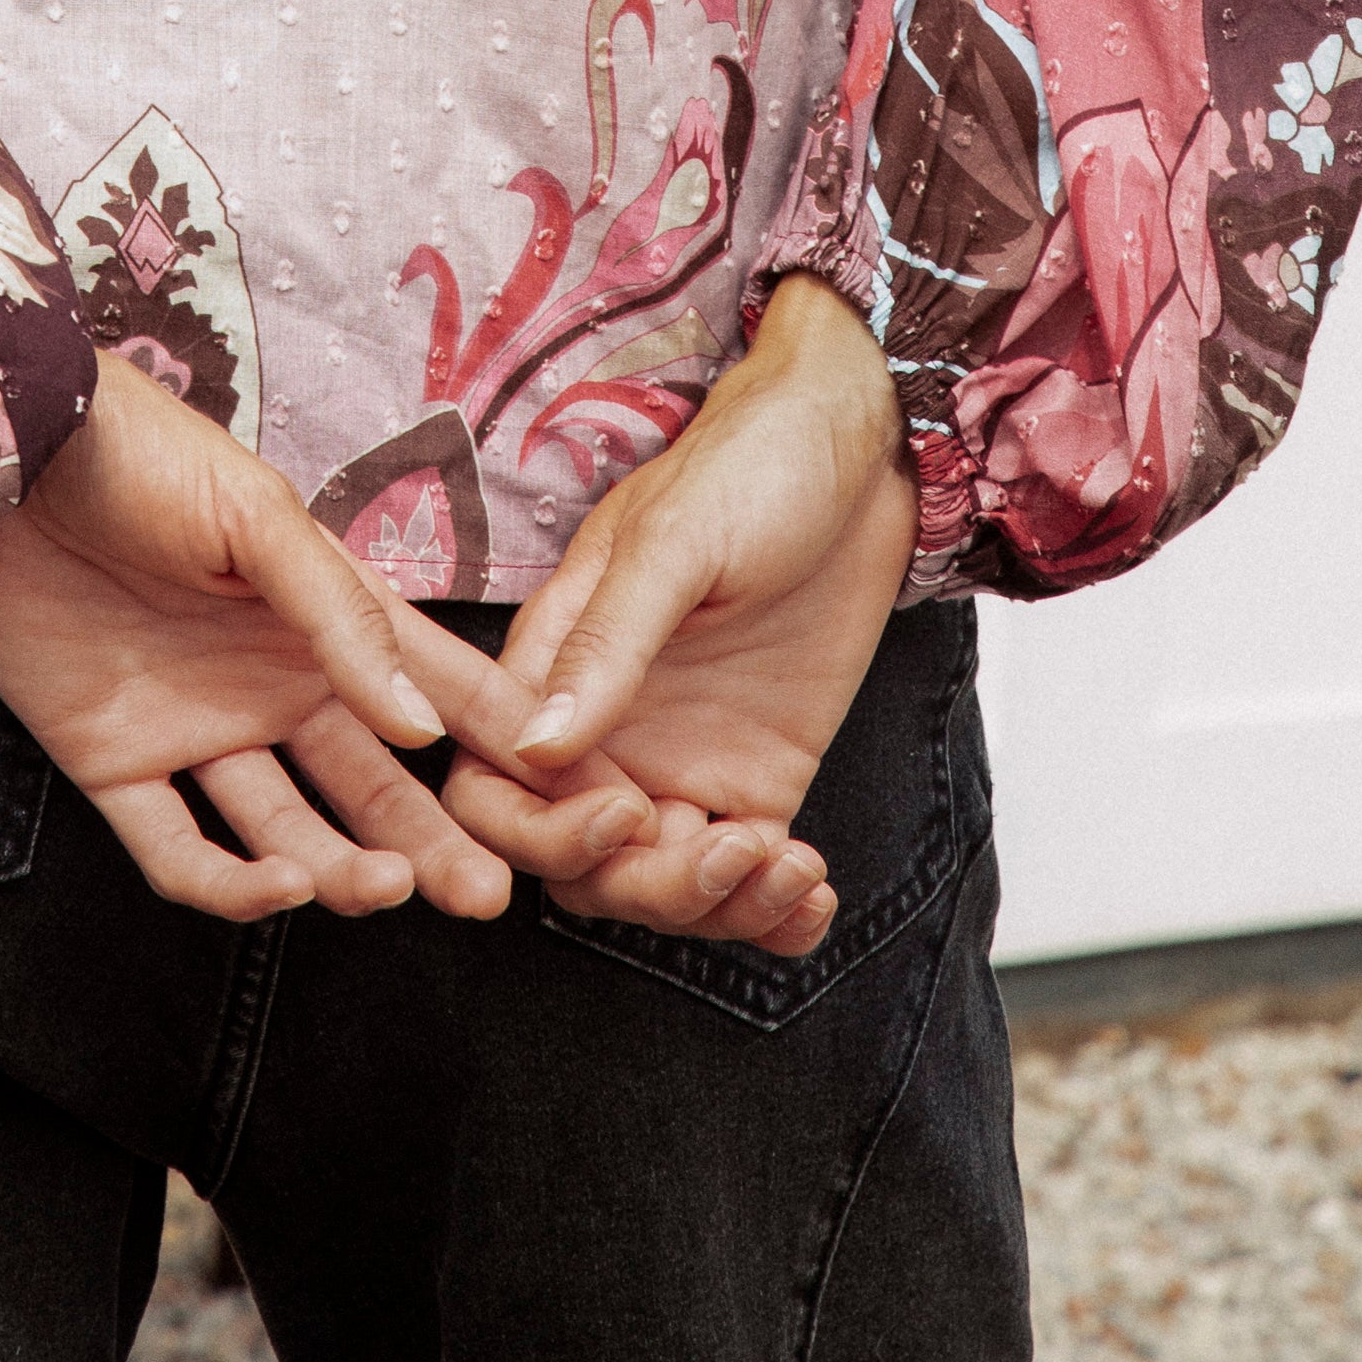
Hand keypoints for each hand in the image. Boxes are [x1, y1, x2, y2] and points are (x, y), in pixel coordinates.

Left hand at [0, 353, 656, 925]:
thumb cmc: (135, 455)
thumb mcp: (257, 517)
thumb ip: (340, 620)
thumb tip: (422, 724)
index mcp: (317, 616)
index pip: (427, 686)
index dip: (493, 740)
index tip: (569, 795)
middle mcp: (269, 682)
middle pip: (370, 782)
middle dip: (434, 841)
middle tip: (486, 896)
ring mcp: (195, 727)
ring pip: (289, 828)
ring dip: (343, 867)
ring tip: (382, 888)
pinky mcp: (114, 763)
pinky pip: (179, 849)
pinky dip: (229, 884)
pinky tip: (276, 888)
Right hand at [440, 277, 917, 961]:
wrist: (864, 446)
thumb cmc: (750, 463)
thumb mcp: (674, 542)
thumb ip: (607, 644)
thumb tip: (537, 747)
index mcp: (556, 665)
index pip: (498, 788)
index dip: (545, 832)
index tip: (629, 810)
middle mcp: (608, 728)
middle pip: (584, 862)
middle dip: (649, 884)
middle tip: (727, 850)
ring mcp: (683, 759)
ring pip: (663, 886)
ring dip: (719, 906)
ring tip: (788, 867)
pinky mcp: (759, 777)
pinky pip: (745, 876)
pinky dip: (773, 915)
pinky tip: (812, 899)